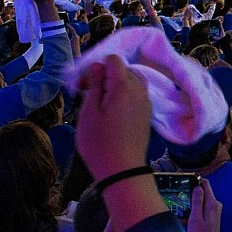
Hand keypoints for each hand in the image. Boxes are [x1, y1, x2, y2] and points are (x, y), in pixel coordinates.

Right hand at [74, 54, 158, 181]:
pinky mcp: (147, 114)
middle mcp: (140, 91)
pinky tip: (110, 114)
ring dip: (113, 87)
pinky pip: (135, 96)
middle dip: (104, 77)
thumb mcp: (89, 113)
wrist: (123, 171)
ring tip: (98, 106)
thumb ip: (94, 85)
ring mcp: (146, 103)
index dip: (96, 68)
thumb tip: (97, 66)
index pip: (113, 60)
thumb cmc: (100, 143)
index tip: (84, 85)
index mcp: (124, 87)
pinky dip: (122, 97)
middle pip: (122, 70)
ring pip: (130, 82)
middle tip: (87, 95)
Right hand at [184, 175, 222, 231]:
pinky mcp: (210, 215)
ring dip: (191, 202)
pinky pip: (200, 207)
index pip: (205, 184)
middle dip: (191, 193)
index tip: (184, 182)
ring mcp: (213, 210)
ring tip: (182, 210)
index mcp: (212, 203)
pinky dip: (193, 209)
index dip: (195, 181)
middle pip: (202, 191)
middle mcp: (215, 205)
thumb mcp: (196, 219)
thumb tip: (198, 187)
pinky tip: (186, 217)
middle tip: (180, 200)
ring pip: (200, 199)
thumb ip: (197, 202)